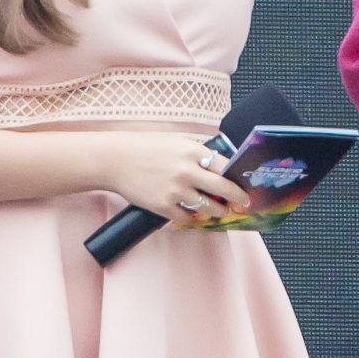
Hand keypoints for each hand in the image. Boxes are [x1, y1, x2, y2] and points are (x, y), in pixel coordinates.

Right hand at [99, 131, 250, 225]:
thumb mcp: (174, 141)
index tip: (244, 184)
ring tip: (221, 211)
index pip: (225, 166)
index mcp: (191, 150)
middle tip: (242, 203)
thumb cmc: (144, 147)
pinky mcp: (164, 206)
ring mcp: (176, 190)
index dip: (237, 177)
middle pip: (223, 189)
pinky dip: (192, 216)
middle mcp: (187, 170)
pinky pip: (187, 217)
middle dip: (236, 198)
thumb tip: (218, 162)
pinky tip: (193, 213)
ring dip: (218, 211)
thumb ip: (196, 151)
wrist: (115, 160)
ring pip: (208, 207)